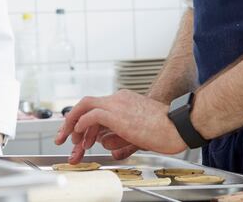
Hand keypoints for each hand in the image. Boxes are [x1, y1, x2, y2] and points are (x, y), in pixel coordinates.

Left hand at [54, 90, 185, 162]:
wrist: (179, 125)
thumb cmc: (166, 130)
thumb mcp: (138, 133)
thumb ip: (120, 137)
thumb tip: (106, 144)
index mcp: (124, 100)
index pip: (97, 107)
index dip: (84, 122)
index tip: (78, 136)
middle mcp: (118, 98)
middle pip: (86, 104)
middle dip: (71, 120)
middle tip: (63, 137)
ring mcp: (117, 104)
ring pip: (84, 106)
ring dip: (73, 124)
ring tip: (68, 140)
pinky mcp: (117, 113)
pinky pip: (91, 115)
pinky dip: (82, 124)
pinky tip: (80, 135)